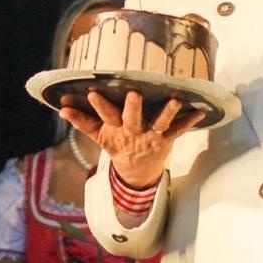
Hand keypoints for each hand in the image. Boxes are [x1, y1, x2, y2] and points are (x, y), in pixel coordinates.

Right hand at [62, 91, 202, 188]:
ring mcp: (152, 135)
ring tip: (175, 100)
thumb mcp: (98, 135)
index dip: (99, 106)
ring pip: (160, 123)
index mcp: (115, 129)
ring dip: (168, 112)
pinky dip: (190, 121)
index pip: (105, 116)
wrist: (136, 169)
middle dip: (133, 108)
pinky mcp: (167, 138)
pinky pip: (180, 129)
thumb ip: (82, 121)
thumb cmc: (117, 143)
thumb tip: (61, 109)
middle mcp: (134, 131)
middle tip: (134, 94)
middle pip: (132, 119)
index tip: (93, 93)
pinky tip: (200, 111)